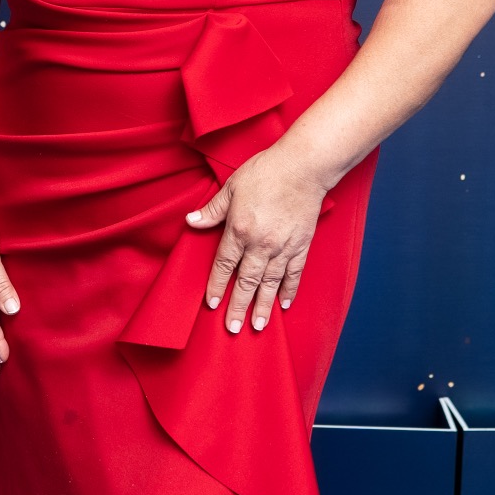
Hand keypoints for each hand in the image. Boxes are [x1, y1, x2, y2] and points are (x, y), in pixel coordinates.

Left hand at [188, 144, 333, 333]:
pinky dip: (289, 290)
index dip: (216, 285)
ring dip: (262, 306)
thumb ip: (212, 210)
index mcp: (240, 230)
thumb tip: (191, 221)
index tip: (212, 304)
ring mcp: (283, 247)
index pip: (224, 265)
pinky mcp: (301, 245)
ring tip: (257, 326)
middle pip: (246, 282)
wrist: (303, 167)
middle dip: (238, 306)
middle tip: (233, 328)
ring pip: (270, 283)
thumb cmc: (265, 172)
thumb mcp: (231, 187)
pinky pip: (294, 274)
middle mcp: (261, 244)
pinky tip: (284, 305)